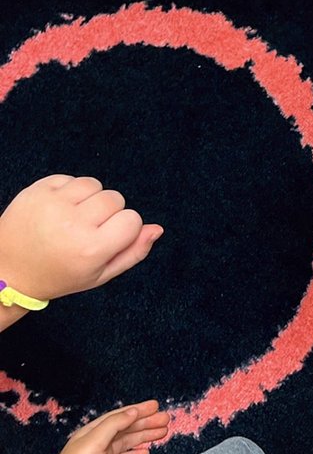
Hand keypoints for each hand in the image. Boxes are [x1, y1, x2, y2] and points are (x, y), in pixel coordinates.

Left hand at [0, 175, 162, 301]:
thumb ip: (133, 253)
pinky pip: (72, 178)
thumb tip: (157, 228)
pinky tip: (57, 210)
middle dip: (106, 213)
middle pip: (115, 199)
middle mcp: (73, 225)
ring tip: (71, 218)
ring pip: (95, 185)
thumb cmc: (56, 275)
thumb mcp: (98, 275)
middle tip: (85, 231)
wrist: (7, 269)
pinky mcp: (38, 189)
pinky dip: (69, 191)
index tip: (105, 241)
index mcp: (90, 249)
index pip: (132, 220)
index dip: (123, 229)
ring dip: (89, 199)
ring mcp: (53, 204)